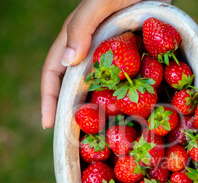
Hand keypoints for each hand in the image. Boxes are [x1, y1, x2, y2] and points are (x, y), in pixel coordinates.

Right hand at [40, 0, 171, 128]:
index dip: (48, 98)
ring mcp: (112, 53)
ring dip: (98, 107)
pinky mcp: (132, 55)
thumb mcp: (100, 2)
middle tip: (75, 138)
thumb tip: (69, 62)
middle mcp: (91, 49)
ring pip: (99, 86)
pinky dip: (123, 97)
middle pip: (75, 85)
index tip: (49, 125)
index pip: (54, 72)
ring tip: (102, 132)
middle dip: (72, 110)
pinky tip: (131, 113)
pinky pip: (124, 80)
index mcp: (76, 38)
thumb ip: (82, 27)